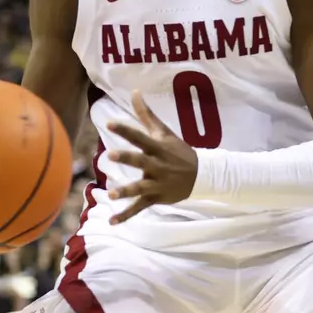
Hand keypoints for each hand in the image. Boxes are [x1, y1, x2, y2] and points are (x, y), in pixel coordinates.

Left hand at [106, 90, 198, 222]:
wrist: (202, 176)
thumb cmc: (178, 151)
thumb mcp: (164, 132)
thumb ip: (146, 114)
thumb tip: (135, 91)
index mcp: (158, 148)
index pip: (140, 136)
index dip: (125, 130)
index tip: (109, 123)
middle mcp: (158, 165)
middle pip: (140, 161)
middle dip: (126, 158)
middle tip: (110, 154)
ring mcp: (157, 183)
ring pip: (141, 187)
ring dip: (127, 191)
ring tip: (112, 194)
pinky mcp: (156, 197)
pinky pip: (140, 207)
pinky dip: (126, 216)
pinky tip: (112, 222)